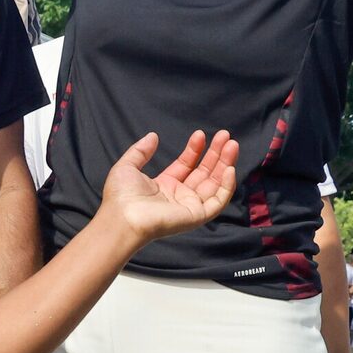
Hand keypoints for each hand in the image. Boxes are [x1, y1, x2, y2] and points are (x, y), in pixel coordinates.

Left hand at [94, 130, 237, 241]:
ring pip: (215, 183)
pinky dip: (226, 186)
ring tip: (232, 144)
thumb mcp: (127, 166)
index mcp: (164, 186)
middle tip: (225, 135)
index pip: (186, 165)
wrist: (123, 217)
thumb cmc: (120, 196)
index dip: (195, 149)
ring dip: (225, 164)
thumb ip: (140, 151)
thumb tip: (153, 135)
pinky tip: (229, 168)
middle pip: (204, 172)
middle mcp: (179, 196)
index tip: (200, 134)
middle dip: (216, 154)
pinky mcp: (197, 216)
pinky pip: (218, 201)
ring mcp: (190, 206)